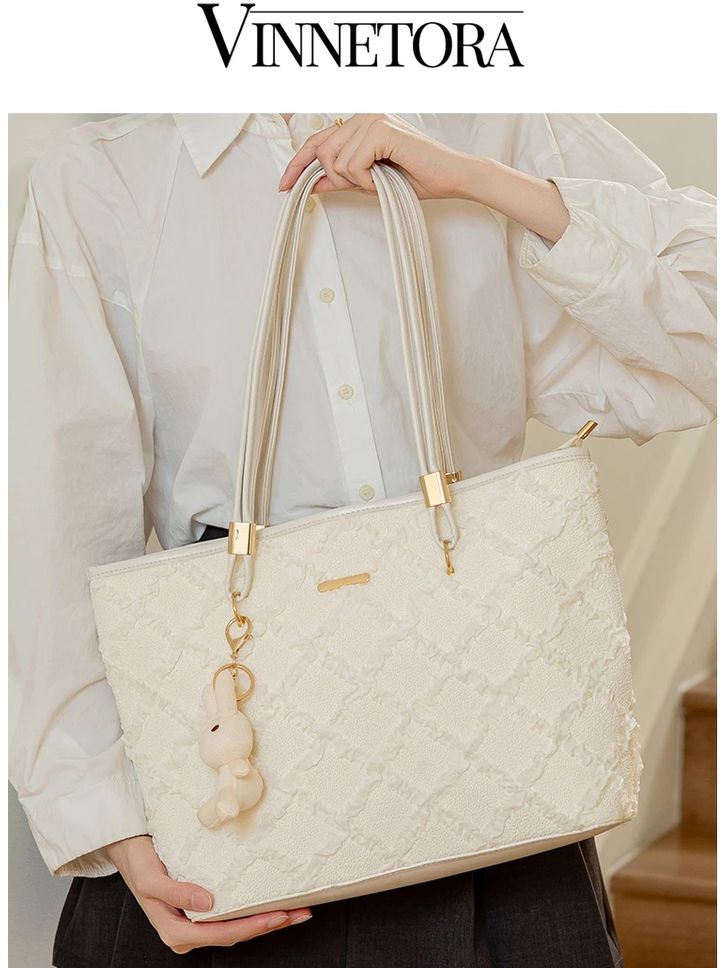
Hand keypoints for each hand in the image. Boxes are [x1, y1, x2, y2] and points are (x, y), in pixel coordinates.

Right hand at [105, 835, 311, 953]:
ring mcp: (195, 921)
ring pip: (235, 926)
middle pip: (235, 934)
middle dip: (269, 925)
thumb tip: (208, 903)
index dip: (254, 927)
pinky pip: (230, 914)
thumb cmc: (138, 863)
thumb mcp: (151, 878)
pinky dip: (253, 909)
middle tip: (300, 913)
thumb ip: (177, 892)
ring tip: (295, 910)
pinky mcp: (200, 908)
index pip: (223, 934)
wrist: (127, 848)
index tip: (280, 916)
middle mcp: (188, 931)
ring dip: (265, 919)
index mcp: (177, 931)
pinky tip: (272, 902)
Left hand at [277, 112, 569, 242]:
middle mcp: (363, 115)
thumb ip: (342, 179)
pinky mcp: (381, 130)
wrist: (451, 178)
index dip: (297, 164)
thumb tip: (313, 185)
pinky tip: (383, 177)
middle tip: (366, 185)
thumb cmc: (417, 178)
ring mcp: (371, 119)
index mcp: (359, 124)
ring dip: (356, 181)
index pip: (317, 141)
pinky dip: (365, 180)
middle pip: (322, 151)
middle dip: (338, 177)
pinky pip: (352, 164)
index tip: (283, 187)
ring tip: (379, 180)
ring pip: (336, 160)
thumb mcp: (370, 182)